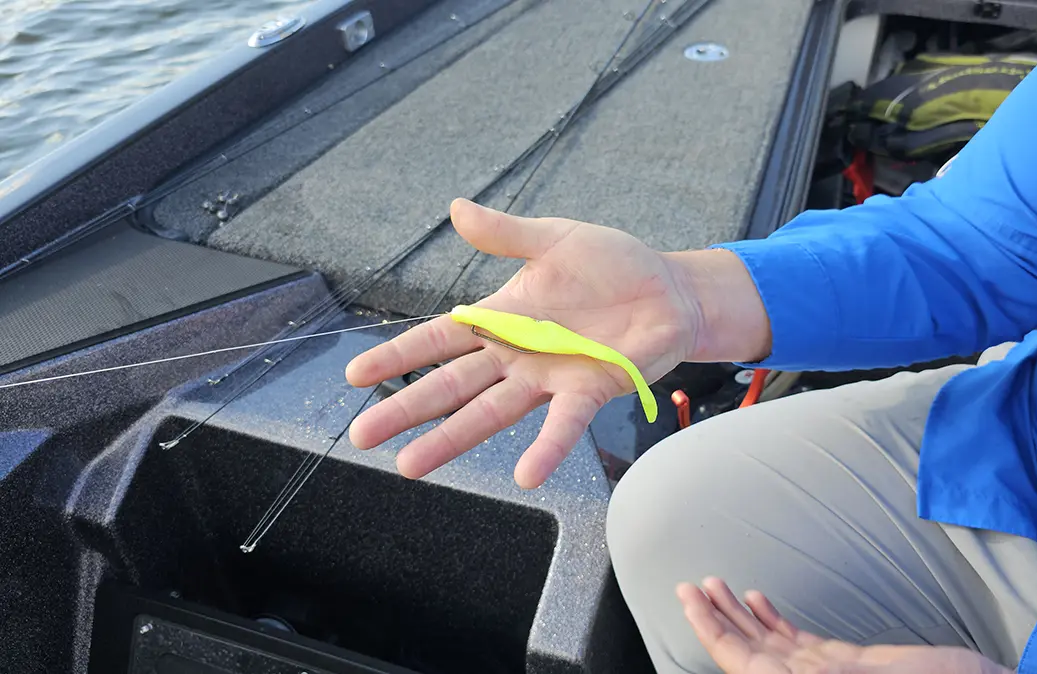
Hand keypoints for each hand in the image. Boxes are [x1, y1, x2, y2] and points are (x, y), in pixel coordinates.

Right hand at [345, 199, 760, 487]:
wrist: (670, 289)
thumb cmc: (613, 264)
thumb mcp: (554, 239)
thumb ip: (506, 233)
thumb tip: (456, 208)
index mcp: (502, 317)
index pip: (438, 338)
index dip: (398, 355)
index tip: (355, 374)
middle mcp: (517, 355)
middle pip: (451, 385)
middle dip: (407, 409)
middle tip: (363, 436)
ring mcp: (549, 378)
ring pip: (490, 414)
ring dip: (453, 439)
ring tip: (410, 466)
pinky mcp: (589, 391)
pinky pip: (563, 425)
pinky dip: (545, 449)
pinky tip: (524, 476)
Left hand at [678, 578, 1010, 673]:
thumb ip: (816, 670)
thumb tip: (756, 669)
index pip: (740, 662)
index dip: (711, 631)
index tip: (688, 600)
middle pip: (746, 651)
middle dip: (715, 617)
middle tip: (688, 584)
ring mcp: (826, 673)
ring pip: (769, 643)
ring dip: (738, 613)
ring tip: (713, 584)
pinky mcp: (848, 662)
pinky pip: (798, 642)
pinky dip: (773, 619)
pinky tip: (757, 599)